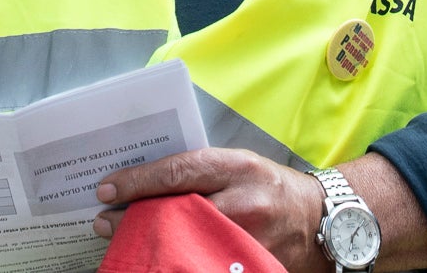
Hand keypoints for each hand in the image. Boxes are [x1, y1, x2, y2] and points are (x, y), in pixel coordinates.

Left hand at [93, 147, 326, 272]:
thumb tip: (147, 181)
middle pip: (175, 212)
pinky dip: (175, 263)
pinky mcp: (248, 266)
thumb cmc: (272, 186)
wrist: (321, 221)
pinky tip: (157, 262)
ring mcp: (246, 239)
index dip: (138, 180)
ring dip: (148, 244)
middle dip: (133, 218)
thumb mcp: (240, 164)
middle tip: (104, 221)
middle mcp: (242, 203)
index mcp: (237, 167)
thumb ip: (201, 170)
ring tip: (124, 243)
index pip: (178, 171)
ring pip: (184, 244)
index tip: (108, 187)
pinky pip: (201, 266)